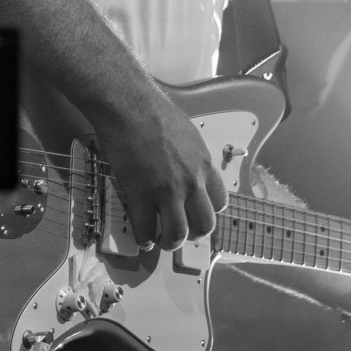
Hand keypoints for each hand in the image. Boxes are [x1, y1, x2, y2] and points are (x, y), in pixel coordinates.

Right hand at [93, 85, 225, 248]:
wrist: (130, 107)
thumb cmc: (156, 113)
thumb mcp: (189, 135)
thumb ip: (192, 158)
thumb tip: (188, 170)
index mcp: (204, 166)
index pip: (220, 203)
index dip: (207, 213)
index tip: (196, 215)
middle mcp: (192, 183)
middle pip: (204, 224)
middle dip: (193, 234)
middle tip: (181, 232)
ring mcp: (167, 192)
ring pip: (177, 233)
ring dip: (170, 242)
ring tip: (162, 241)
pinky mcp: (140, 196)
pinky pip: (145, 229)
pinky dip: (145, 238)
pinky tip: (143, 238)